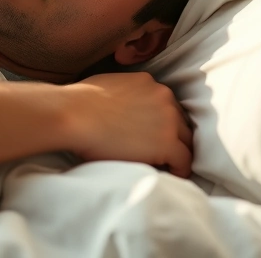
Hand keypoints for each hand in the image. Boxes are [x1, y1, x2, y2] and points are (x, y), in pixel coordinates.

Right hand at [62, 72, 192, 177]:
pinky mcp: (167, 143)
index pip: (167, 105)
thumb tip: (120, 106)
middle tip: (163, 153)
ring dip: (178, 152)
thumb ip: (125, 93)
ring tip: (169, 166)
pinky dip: (181, 169)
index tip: (155, 134)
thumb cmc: (79, 102)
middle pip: (180, 121)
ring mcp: (168, 120)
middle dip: (174, 136)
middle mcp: (164, 97)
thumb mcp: (109, 84)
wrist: (74, 115)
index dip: (163, 122)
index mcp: (149, 83)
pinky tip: (173, 176)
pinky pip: (185, 159)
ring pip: (186, 140)